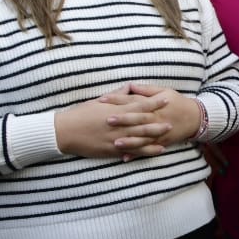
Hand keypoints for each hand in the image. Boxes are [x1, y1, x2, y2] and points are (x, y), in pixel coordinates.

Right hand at [55, 94, 170, 158]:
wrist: (65, 131)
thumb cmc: (81, 114)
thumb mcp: (99, 101)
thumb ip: (118, 95)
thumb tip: (130, 87)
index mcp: (116, 111)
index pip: (139, 105)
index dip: (154, 103)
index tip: (166, 99)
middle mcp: (118, 125)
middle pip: (143, 123)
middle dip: (158, 122)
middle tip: (173, 121)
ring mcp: (116, 139)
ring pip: (140, 138)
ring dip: (155, 137)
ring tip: (168, 136)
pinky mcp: (113, 150)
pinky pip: (133, 151)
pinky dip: (145, 151)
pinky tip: (157, 150)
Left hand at [100, 83, 202, 155]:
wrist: (195, 117)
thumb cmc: (177, 102)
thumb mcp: (164, 91)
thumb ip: (146, 89)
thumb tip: (130, 85)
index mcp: (153, 104)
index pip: (132, 100)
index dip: (117, 99)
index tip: (102, 99)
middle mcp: (155, 118)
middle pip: (137, 119)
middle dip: (122, 120)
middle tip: (107, 120)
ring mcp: (158, 132)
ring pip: (142, 137)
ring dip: (129, 141)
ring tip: (115, 143)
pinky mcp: (161, 142)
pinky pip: (148, 149)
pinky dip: (137, 154)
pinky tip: (125, 158)